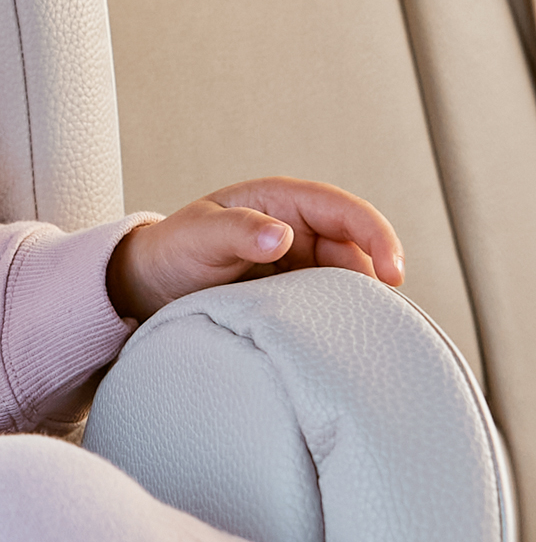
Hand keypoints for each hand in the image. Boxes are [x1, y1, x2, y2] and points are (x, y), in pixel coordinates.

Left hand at [107, 177, 403, 321]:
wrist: (149, 285)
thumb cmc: (171, 251)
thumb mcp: (196, 237)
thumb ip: (235, 232)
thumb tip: (281, 236)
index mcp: (280, 200)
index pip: (345, 211)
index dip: (377, 236)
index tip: (392, 273)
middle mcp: (297, 227)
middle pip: (355, 252)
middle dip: (369, 282)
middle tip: (367, 322)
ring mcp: (298, 261)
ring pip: (345, 282)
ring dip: (350, 305)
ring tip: (342, 334)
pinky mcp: (294, 291)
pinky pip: (327, 303)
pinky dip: (334, 318)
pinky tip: (330, 341)